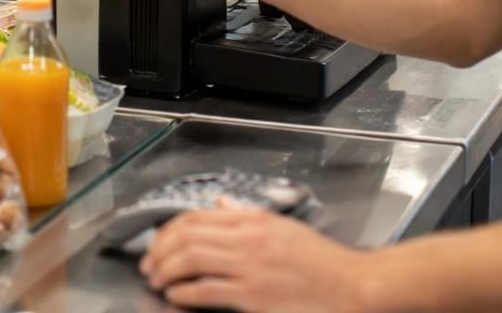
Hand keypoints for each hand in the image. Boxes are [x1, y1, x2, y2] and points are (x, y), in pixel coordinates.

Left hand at [141, 205, 369, 311]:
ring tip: (157, 281)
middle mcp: (248, 238)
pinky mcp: (253, 295)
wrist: (352, 287)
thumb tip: (219, 204)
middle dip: (159, 250)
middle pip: (187, 235)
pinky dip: (184, 293)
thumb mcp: (283, 228)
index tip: (158, 243)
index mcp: (254, 220)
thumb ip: (246, 216)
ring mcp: (250, 267)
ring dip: (166, 271)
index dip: (169, 229)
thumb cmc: (322, 262)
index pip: (197, 215)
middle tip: (149, 265)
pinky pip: (206, 290)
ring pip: (190, 259)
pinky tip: (176, 296)